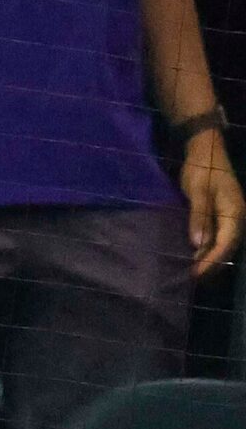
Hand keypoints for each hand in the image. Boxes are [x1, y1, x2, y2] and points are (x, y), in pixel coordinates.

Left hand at [183, 125, 242, 274]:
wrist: (205, 150)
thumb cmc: (201, 169)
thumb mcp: (197, 192)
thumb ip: (199, 217)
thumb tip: (199, 244)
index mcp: (235, 212)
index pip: (226, 244)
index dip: (211, 261)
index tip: (194, 274)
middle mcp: (238, 217)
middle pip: (228, 248)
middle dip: (211, 264)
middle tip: (190, 278)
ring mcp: (232, 216)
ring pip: (224, 244)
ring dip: (209, 258)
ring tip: (191, 272)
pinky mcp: (224, 215)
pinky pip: (219, 237)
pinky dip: (208, 248)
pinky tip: (194, 255)